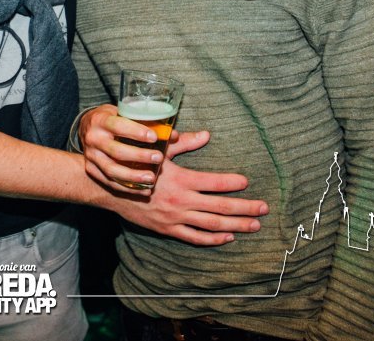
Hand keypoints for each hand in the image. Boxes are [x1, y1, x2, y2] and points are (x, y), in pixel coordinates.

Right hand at [82, 103, 183, 191]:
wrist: (88, 129)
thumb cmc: (114, 120)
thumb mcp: (127, 115)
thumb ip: (154, 126)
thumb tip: (182, 136)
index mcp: (101, 120)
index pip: (118, 125)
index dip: (136, 131)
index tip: (153, 137)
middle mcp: (94, 138)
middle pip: (116, 150)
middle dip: (139, 156)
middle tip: (158, 159)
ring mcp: (91, 156)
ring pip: (112, 170)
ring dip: (133, 176)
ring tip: (151, 178)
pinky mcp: (91, 169)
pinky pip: (109, 182)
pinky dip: (127, 187)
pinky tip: (143, 189)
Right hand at [100, 135, 268, 245]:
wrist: (110, 189)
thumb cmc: (136, 165)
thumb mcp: (160, 151)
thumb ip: (184, 144)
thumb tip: (206, 134)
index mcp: (180, 179)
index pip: (214, 183)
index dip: (232, 183)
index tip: (247, 182)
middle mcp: (180, 201)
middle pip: (219, 208)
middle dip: (244, 208)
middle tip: (264, 208)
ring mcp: (175, 218)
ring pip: (211, 225)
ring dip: (235, 225)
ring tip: (254, 224)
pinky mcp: (168, 229)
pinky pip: (194, 237)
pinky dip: (213, 239)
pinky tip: (228, 236)